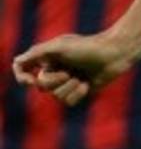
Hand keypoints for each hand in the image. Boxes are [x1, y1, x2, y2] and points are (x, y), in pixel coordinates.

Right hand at [12, 31, 133, 105]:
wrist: (115, 53)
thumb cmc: (88, 46)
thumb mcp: (60, 46)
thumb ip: (37, 52)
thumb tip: (17, 62)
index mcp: (48, 57)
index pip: (24, 68)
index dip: (22, 77)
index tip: (29, 80)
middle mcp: (56, 69)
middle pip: (43, 86)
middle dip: (56, 81)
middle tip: (71, 71)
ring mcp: (68, 80)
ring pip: (57, 96)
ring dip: (70, 87)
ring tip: (82, 76)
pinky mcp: (80, 90)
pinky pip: (70, 101)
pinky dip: (78, 93)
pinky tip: (88, 84)